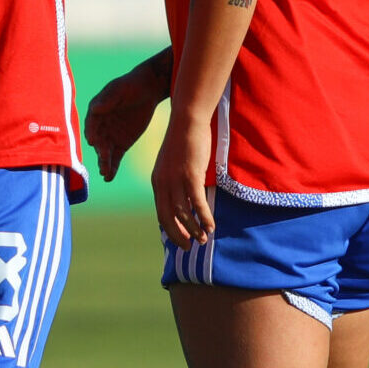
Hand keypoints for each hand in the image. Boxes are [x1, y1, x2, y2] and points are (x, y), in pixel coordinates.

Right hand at [85, 66, 165, 181]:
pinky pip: (116, 157)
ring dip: (104, 163)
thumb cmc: (131, 85)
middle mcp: (100, 126)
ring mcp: (110, 136)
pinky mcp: (121, 144)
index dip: (92, 131)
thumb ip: (108, 99)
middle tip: (103, 161)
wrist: (148, 89)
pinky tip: (109, 177)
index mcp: (96, 112)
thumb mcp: (119, 89)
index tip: (93, 140)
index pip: (92, 124)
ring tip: (105, 173)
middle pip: (99, 141)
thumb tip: (95, 108)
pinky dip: (113, 167)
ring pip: (106, 152)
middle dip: (100, 152)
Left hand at [151, 110, 216, 248]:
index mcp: (157, 181)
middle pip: (168, 218)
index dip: (171, 229)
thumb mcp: (174, 163)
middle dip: (179, 235)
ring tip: (204, 239)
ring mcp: (176, 180)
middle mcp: (163, 183)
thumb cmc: (185, 141)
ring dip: (194, 229)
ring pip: (184, 213)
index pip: (162, 212)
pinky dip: (204, 217)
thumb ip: (175, 180)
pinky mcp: (190, 175)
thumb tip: (185, 197)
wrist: (188, 120)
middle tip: (190, 247)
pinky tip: (211, 226)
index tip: (182, 239)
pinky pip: (197, 203)